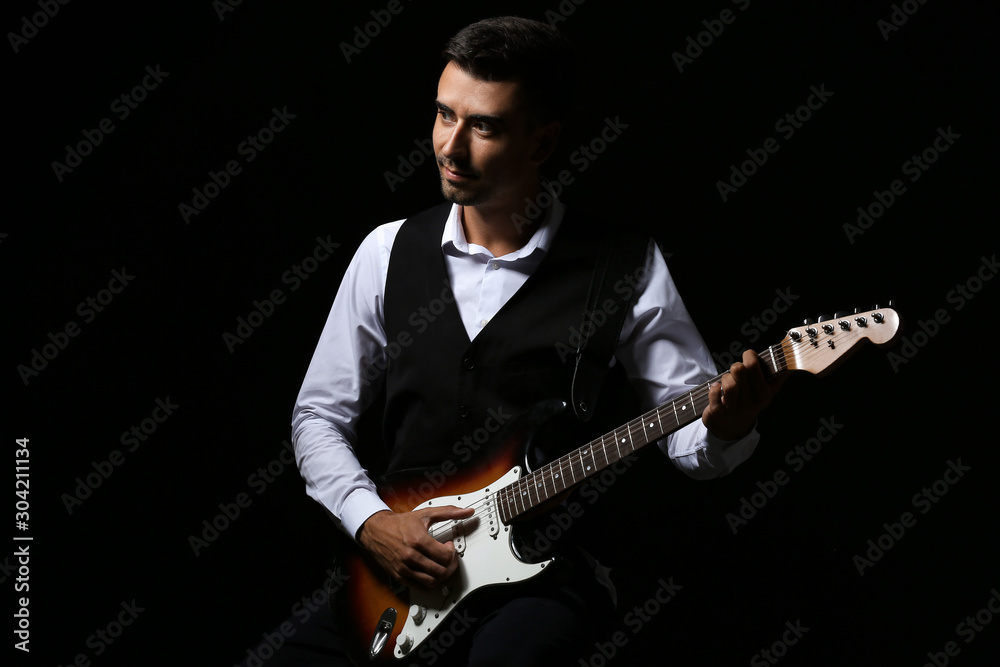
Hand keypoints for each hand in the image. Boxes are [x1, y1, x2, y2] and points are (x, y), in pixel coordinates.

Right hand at [357, 505, 474, 588]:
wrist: (376, 530)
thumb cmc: (399, 523)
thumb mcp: (425, 514)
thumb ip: (448, 512)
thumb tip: (467, 511)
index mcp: (418, 540)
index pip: (445, 556)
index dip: (452, 552)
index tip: (449, 546)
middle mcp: (410, 556)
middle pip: (441, 571)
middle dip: (450, 565)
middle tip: (448, 557)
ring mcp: (404, 568)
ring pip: (432, 582)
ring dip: (442, 575)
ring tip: (440, 564)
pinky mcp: (399, 576)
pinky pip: (420, 587)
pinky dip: (430, 582)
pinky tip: (431, 571)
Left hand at [702, 350, 786, 440]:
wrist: (732, 428)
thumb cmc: (749, 403)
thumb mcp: (767, 393)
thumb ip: (778, 378)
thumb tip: (791, 365)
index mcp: (764, 394)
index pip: (754, 366)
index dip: (749, 356)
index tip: (748, 356)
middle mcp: (750, 402)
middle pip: (739, 370)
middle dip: (735, 366)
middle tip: (736, 371)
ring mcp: (734, 409)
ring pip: (727, 383)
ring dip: (724, 378)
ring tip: (726, 382)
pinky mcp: (718, 413)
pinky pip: (714, 393)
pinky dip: (713, 388)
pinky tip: (716, 388)